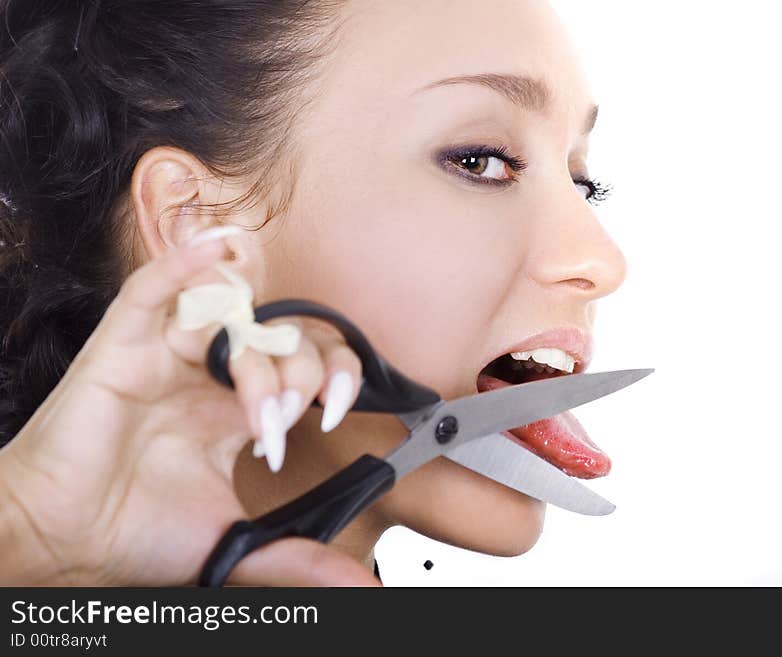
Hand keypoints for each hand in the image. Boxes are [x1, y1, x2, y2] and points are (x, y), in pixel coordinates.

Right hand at [0, 227, 376, 585]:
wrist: (65, 541)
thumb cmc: (137, 533)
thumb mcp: (234, 542)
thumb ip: (297, 557)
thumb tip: (361, 588)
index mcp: (235, 406)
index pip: (302, 360)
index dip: (332, 373)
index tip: (334, 411)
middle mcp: (207, 373)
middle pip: (275, 333)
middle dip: (298, 372)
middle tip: (285, 422)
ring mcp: (166, 355)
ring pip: (230, 315)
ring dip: (257, 352)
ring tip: (259, 407)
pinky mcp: (122, 347)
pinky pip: (154, 290)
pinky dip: (186, 265)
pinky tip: (219, 252)